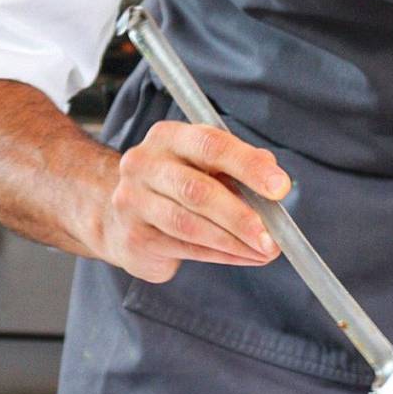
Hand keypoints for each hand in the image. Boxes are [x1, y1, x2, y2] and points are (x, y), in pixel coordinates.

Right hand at [98, 121, 290, 282]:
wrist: (113, 212)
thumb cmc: (173, 182)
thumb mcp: (203, 162)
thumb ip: (238, 164)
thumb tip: (274, 178)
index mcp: (168, 137)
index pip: (211, 145)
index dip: (248, 166)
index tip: (280, 187)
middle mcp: (144, 164)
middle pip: (198, 190)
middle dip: (242, 216)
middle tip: (272, 237)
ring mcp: (133, 202)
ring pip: (191, 225)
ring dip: (234, 242)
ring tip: (264, 251)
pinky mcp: (134, 237)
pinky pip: (185, 248)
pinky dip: (220, 255)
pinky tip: (243, 256)